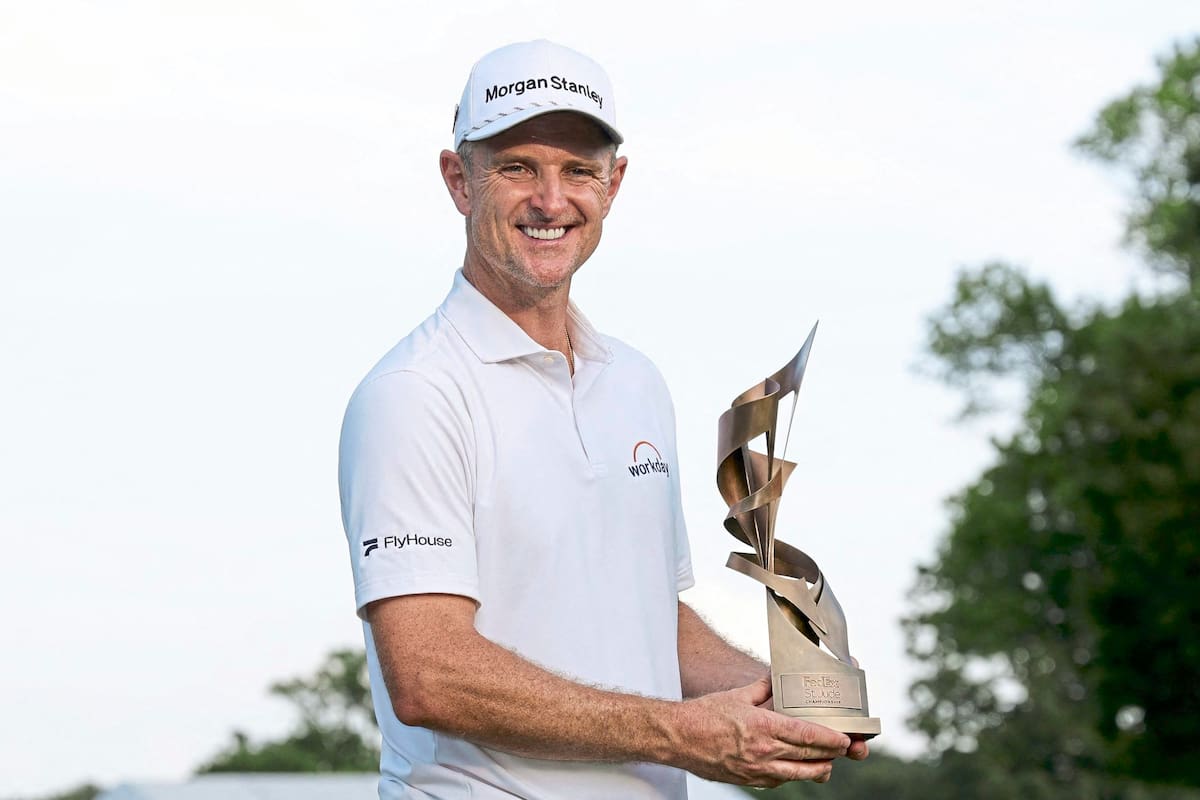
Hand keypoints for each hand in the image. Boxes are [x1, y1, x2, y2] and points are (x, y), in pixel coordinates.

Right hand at [670, 677, 851, 787]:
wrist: (678, 738)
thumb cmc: (705, 715)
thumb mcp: (738, 695)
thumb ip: (763, 687)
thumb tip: (778, 675)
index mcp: (763, 726)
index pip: (807, 735)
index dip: (831, 738)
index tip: (845, 738)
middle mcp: (763, 751)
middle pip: (808, 757)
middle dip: (831, 754)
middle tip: (843, 749)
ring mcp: (756, 770)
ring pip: (797, 774)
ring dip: (816, 769)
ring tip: (826, 763)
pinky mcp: (747, 780)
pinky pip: (778, 782)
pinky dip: (792, 775)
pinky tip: (796, 768)